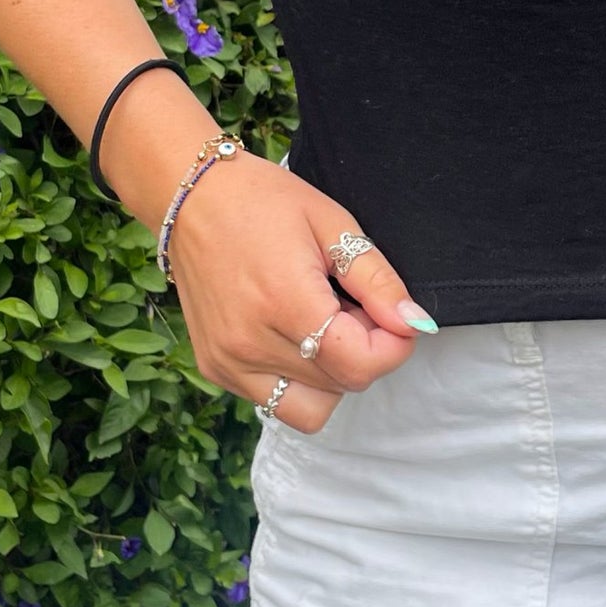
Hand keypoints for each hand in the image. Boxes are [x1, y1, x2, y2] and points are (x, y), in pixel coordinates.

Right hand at [161, 148, 433, 432]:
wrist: (192, 198)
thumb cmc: (262, 201)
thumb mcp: (333, 225)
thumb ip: (377, 281)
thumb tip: (413, 324)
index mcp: (285, 304)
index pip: (360, 366)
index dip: (393, 346)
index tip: (395, 317)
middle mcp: (251, 345)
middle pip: (342, 385)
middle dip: (366, 351)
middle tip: (354, 304)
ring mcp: (228, 364)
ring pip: (311, 408)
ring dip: (333, 375)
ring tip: (325, 323)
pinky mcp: (215, 370)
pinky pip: (275, 401)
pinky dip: (299, 378)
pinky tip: (295, 333)